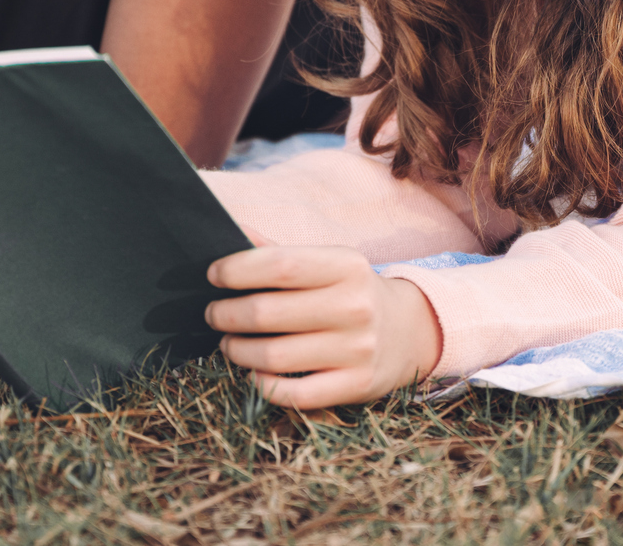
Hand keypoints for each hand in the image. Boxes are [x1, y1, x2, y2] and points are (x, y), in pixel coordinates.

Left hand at [204, 246, 440, 407]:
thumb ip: (280, 251)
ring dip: (237, 350)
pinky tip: (256, 372)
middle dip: (226, 313)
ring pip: (274, 356)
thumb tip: (231, 229)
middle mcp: (356, 307)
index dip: (237, 270)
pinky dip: (264, 384)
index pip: (280, 264)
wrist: (409, 331)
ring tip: (229, 342)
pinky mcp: (356, 385)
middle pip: (268, 313)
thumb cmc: (352, 292)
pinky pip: (293, 393)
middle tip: (214, 313)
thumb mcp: (328, 263)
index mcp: (348, 266)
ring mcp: (358, 350)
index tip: (214, 275)